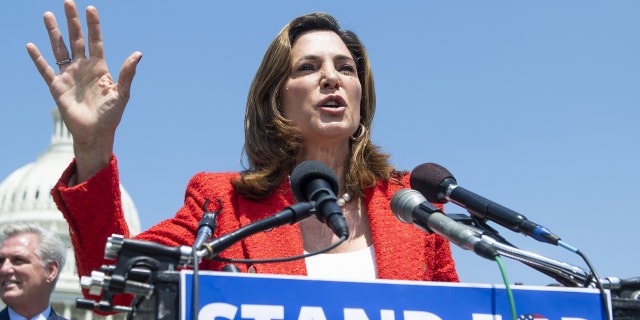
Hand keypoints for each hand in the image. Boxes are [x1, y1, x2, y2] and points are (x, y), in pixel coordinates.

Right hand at [26, 0, 141, 181]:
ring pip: (60, 49)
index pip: (95, 41)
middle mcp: (83, 68)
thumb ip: (127, 73)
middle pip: (76, 39)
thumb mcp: (122, 93)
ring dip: (53, 33)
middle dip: (72, 21)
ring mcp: (69, 76)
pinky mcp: (57, 87)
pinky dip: (37, 58)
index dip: (93, 25)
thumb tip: (138, 54)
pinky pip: (45, 69)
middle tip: (68, 2)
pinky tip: (31, 45)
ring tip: (48, 14)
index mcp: (100, 68)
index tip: (90, 8)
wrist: (96, 133)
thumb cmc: (111, 116)